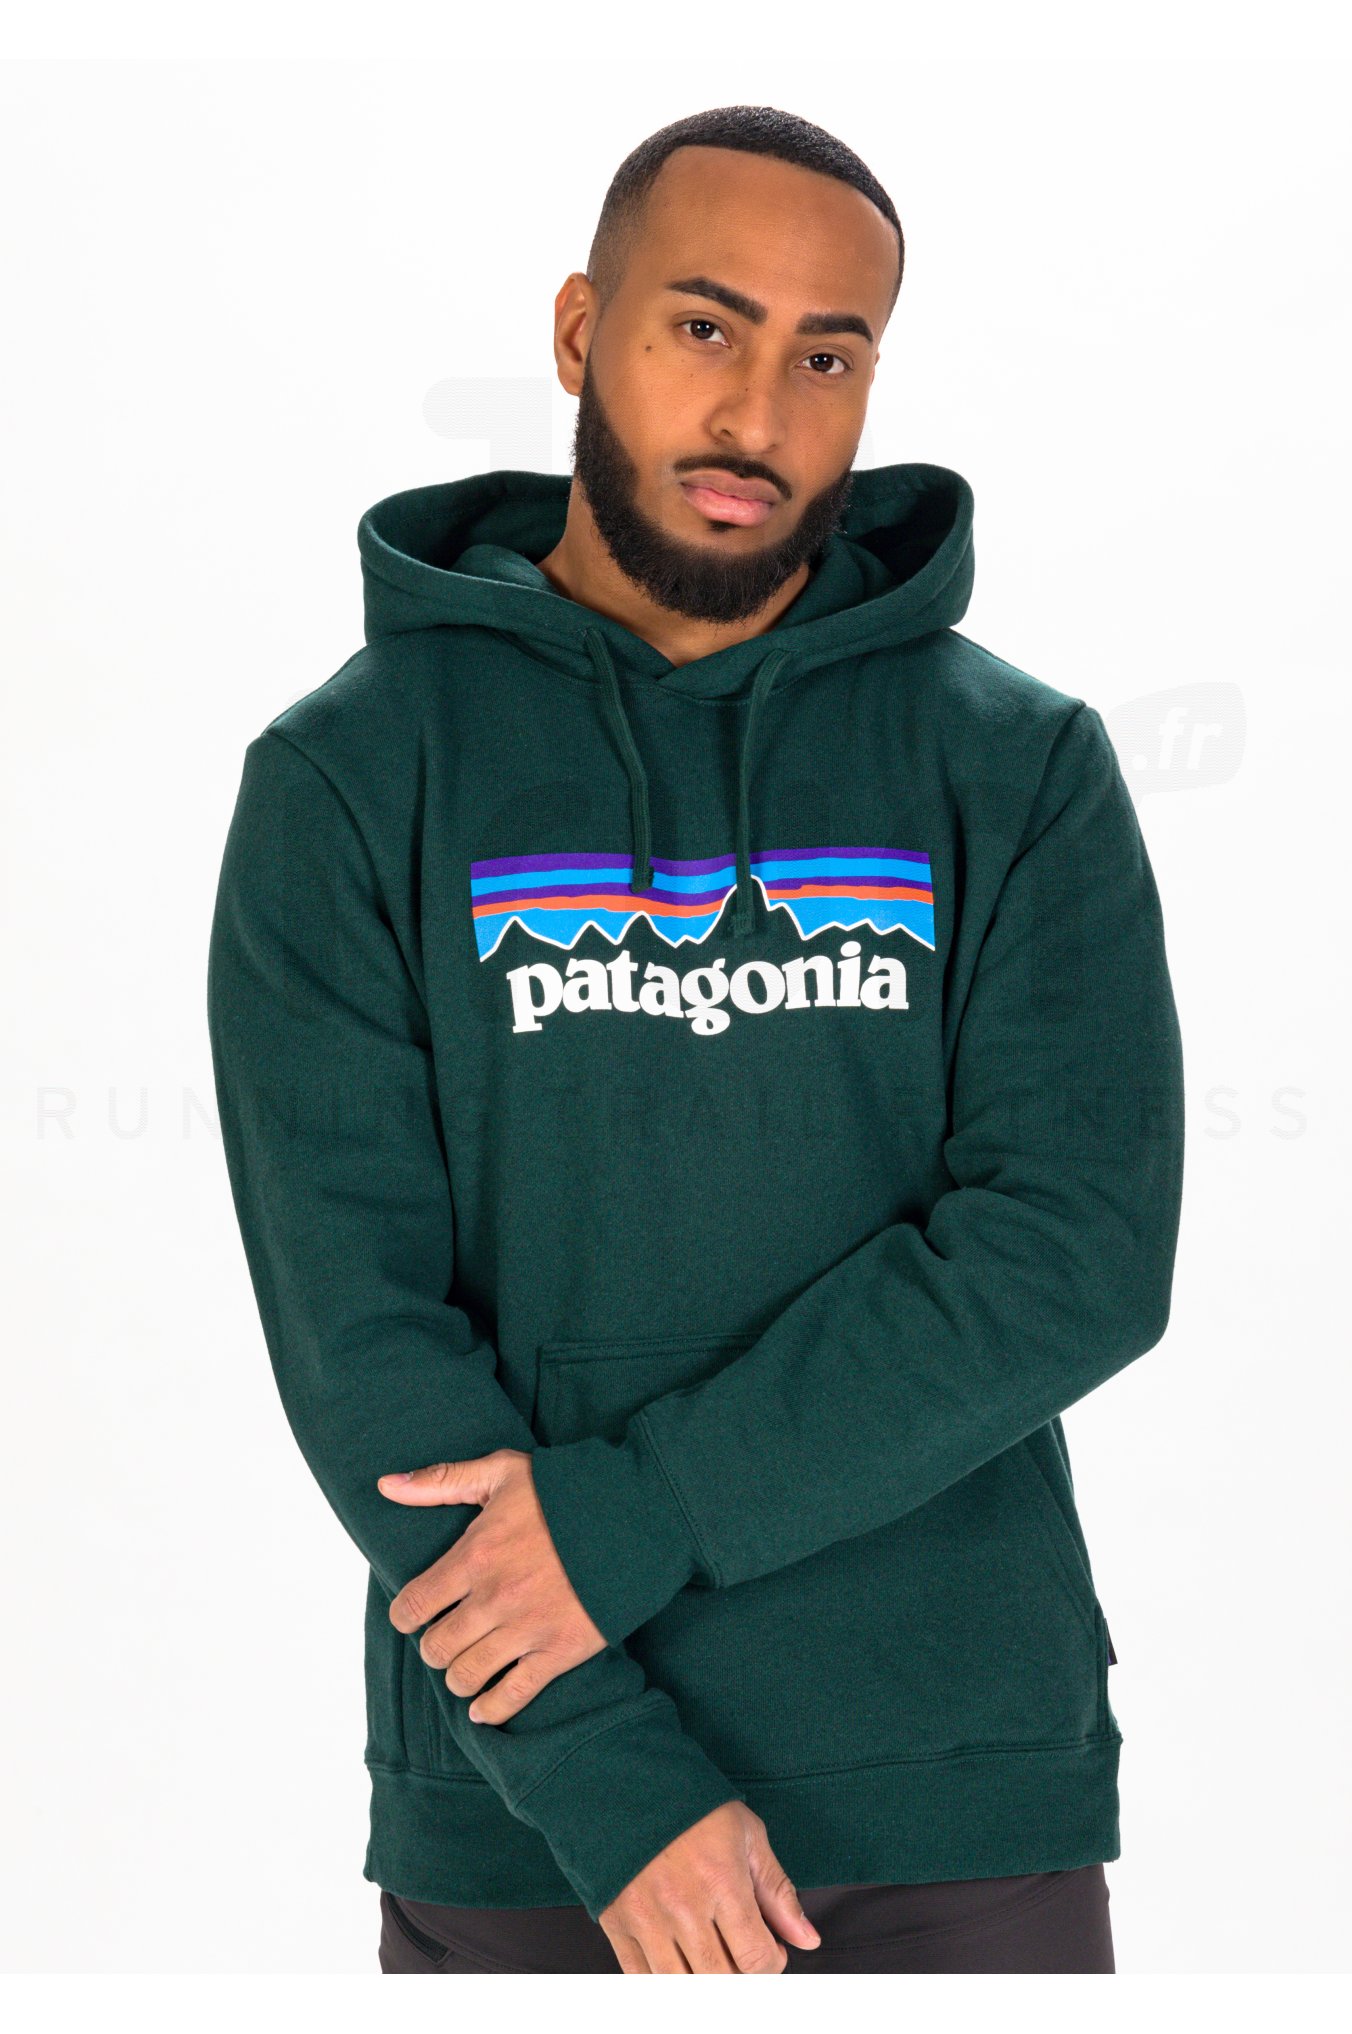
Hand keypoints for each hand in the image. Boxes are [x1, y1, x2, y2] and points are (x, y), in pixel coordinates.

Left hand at [378, 1448, 606, 1722]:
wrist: (635, 1515)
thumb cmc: (566, 1491)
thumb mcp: (501, 1472)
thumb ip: (441, 1480)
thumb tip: (386, 1485)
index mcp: (474, 1555)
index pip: (412, 1605)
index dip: (405, 1615)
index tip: (413, 1616)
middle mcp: (494, 1598)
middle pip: (436, 1648)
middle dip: (434, 1647)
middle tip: (445, 1639)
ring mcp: (527, 1629)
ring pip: (467, 1676)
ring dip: (459, 1677)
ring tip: (466, 1667)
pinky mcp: (559, 1652)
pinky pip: (512, 1697)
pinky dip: (492, 1709)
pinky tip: (485, 1707)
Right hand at [599, 1802, 821, 1973]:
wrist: (631, 1782)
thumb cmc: (691, 1805)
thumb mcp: (747, 1835)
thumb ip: (777, 1891)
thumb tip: (806, 1938)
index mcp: (721, 1881)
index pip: (756, 1959)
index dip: (772, 1962)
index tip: (769, 1949)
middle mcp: (682, 1906)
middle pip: (721, 1980)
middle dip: (740, 1974)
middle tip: (741, 1951)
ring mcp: (647, 1918)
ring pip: (682, 1986)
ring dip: (703, 1979)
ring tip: (710, 1952)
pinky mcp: (617, 1923)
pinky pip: (641, 1978)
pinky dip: (663, 1980)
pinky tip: (678, 1957)